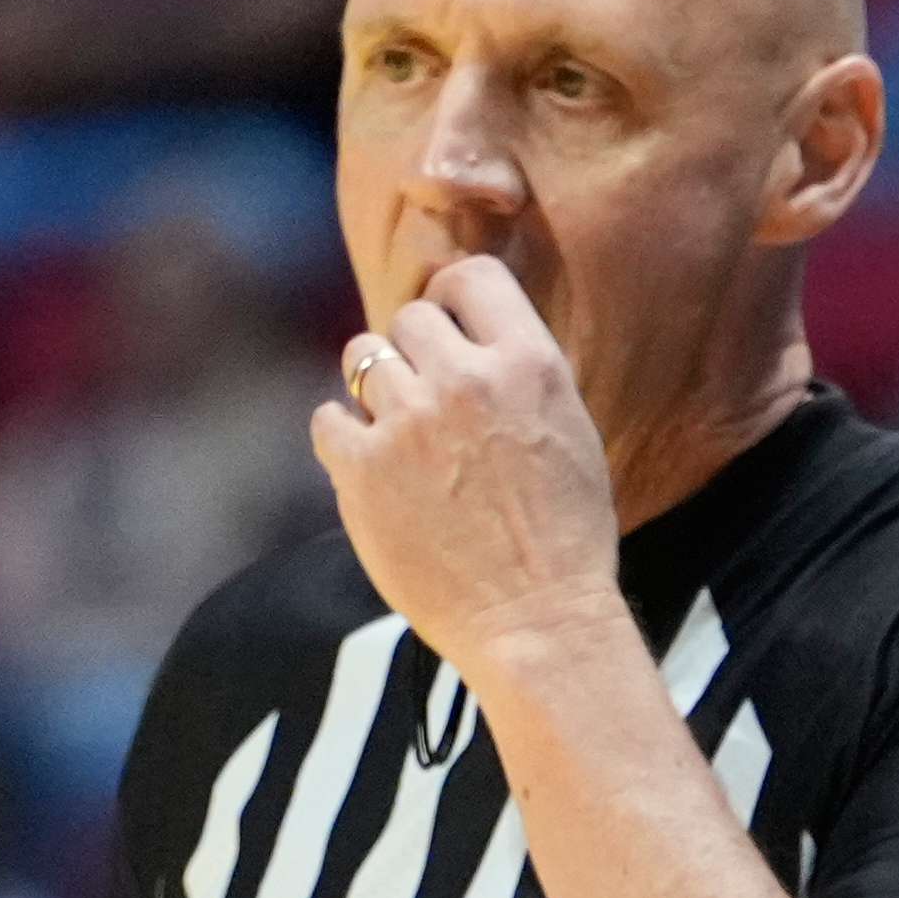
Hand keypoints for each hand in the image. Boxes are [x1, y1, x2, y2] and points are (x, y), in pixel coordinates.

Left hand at [312, 254, 623, 681]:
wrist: (537, 620)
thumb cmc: (567, 537)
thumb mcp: (571, 433)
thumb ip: (521, 377)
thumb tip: (475, 343)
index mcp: (530, 366)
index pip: (472, 277)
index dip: (454, 296)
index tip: (451, 324)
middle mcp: (467, 381)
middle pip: (409, 318)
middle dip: (416, 353)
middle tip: (431, 401)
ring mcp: (408, 423)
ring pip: (361, 359)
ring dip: (378, 392)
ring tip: (403, 437)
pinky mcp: (360, 468)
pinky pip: (327, 419)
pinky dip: (344, 439)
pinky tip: (373, 469)